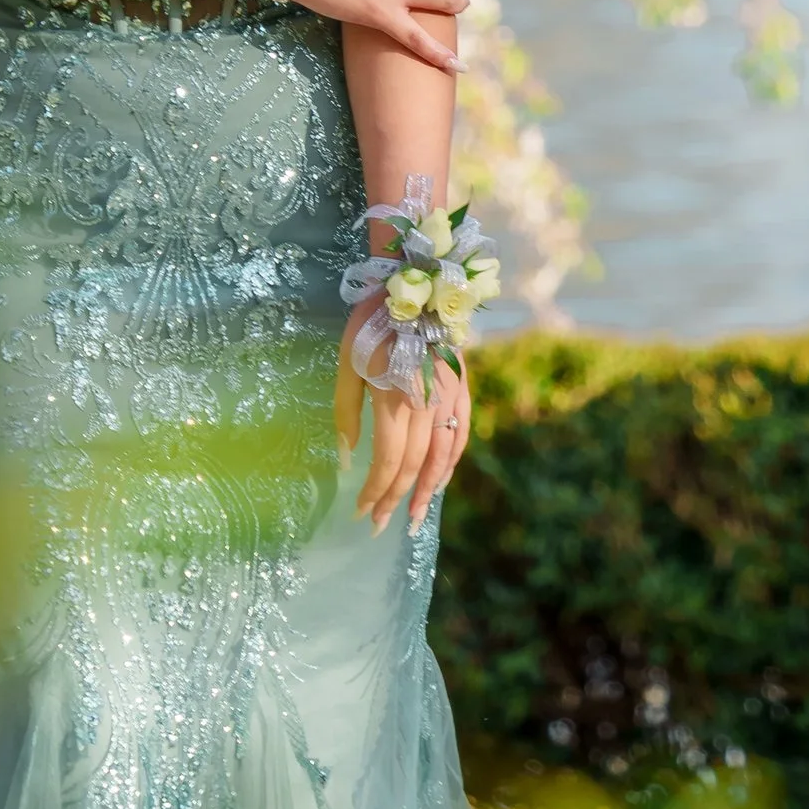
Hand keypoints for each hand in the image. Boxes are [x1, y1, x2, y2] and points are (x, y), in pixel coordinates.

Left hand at [335, 299, 472, 531]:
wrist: (411, 283)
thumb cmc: (370, 324)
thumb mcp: (346, 364)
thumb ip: (346, 414)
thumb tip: (346, 460)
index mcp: (395, 398)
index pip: (389, 461)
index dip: (376, 491)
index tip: (361, 512)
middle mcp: (427, 403)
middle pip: (414, 465)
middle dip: (395, 498)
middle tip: (380, 524)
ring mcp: (450, 396)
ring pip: (442, 456)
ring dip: (427, 491)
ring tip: (412, 516)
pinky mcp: (462, 387)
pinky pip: (461, 435)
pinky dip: (451, 463)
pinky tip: (439, 481)